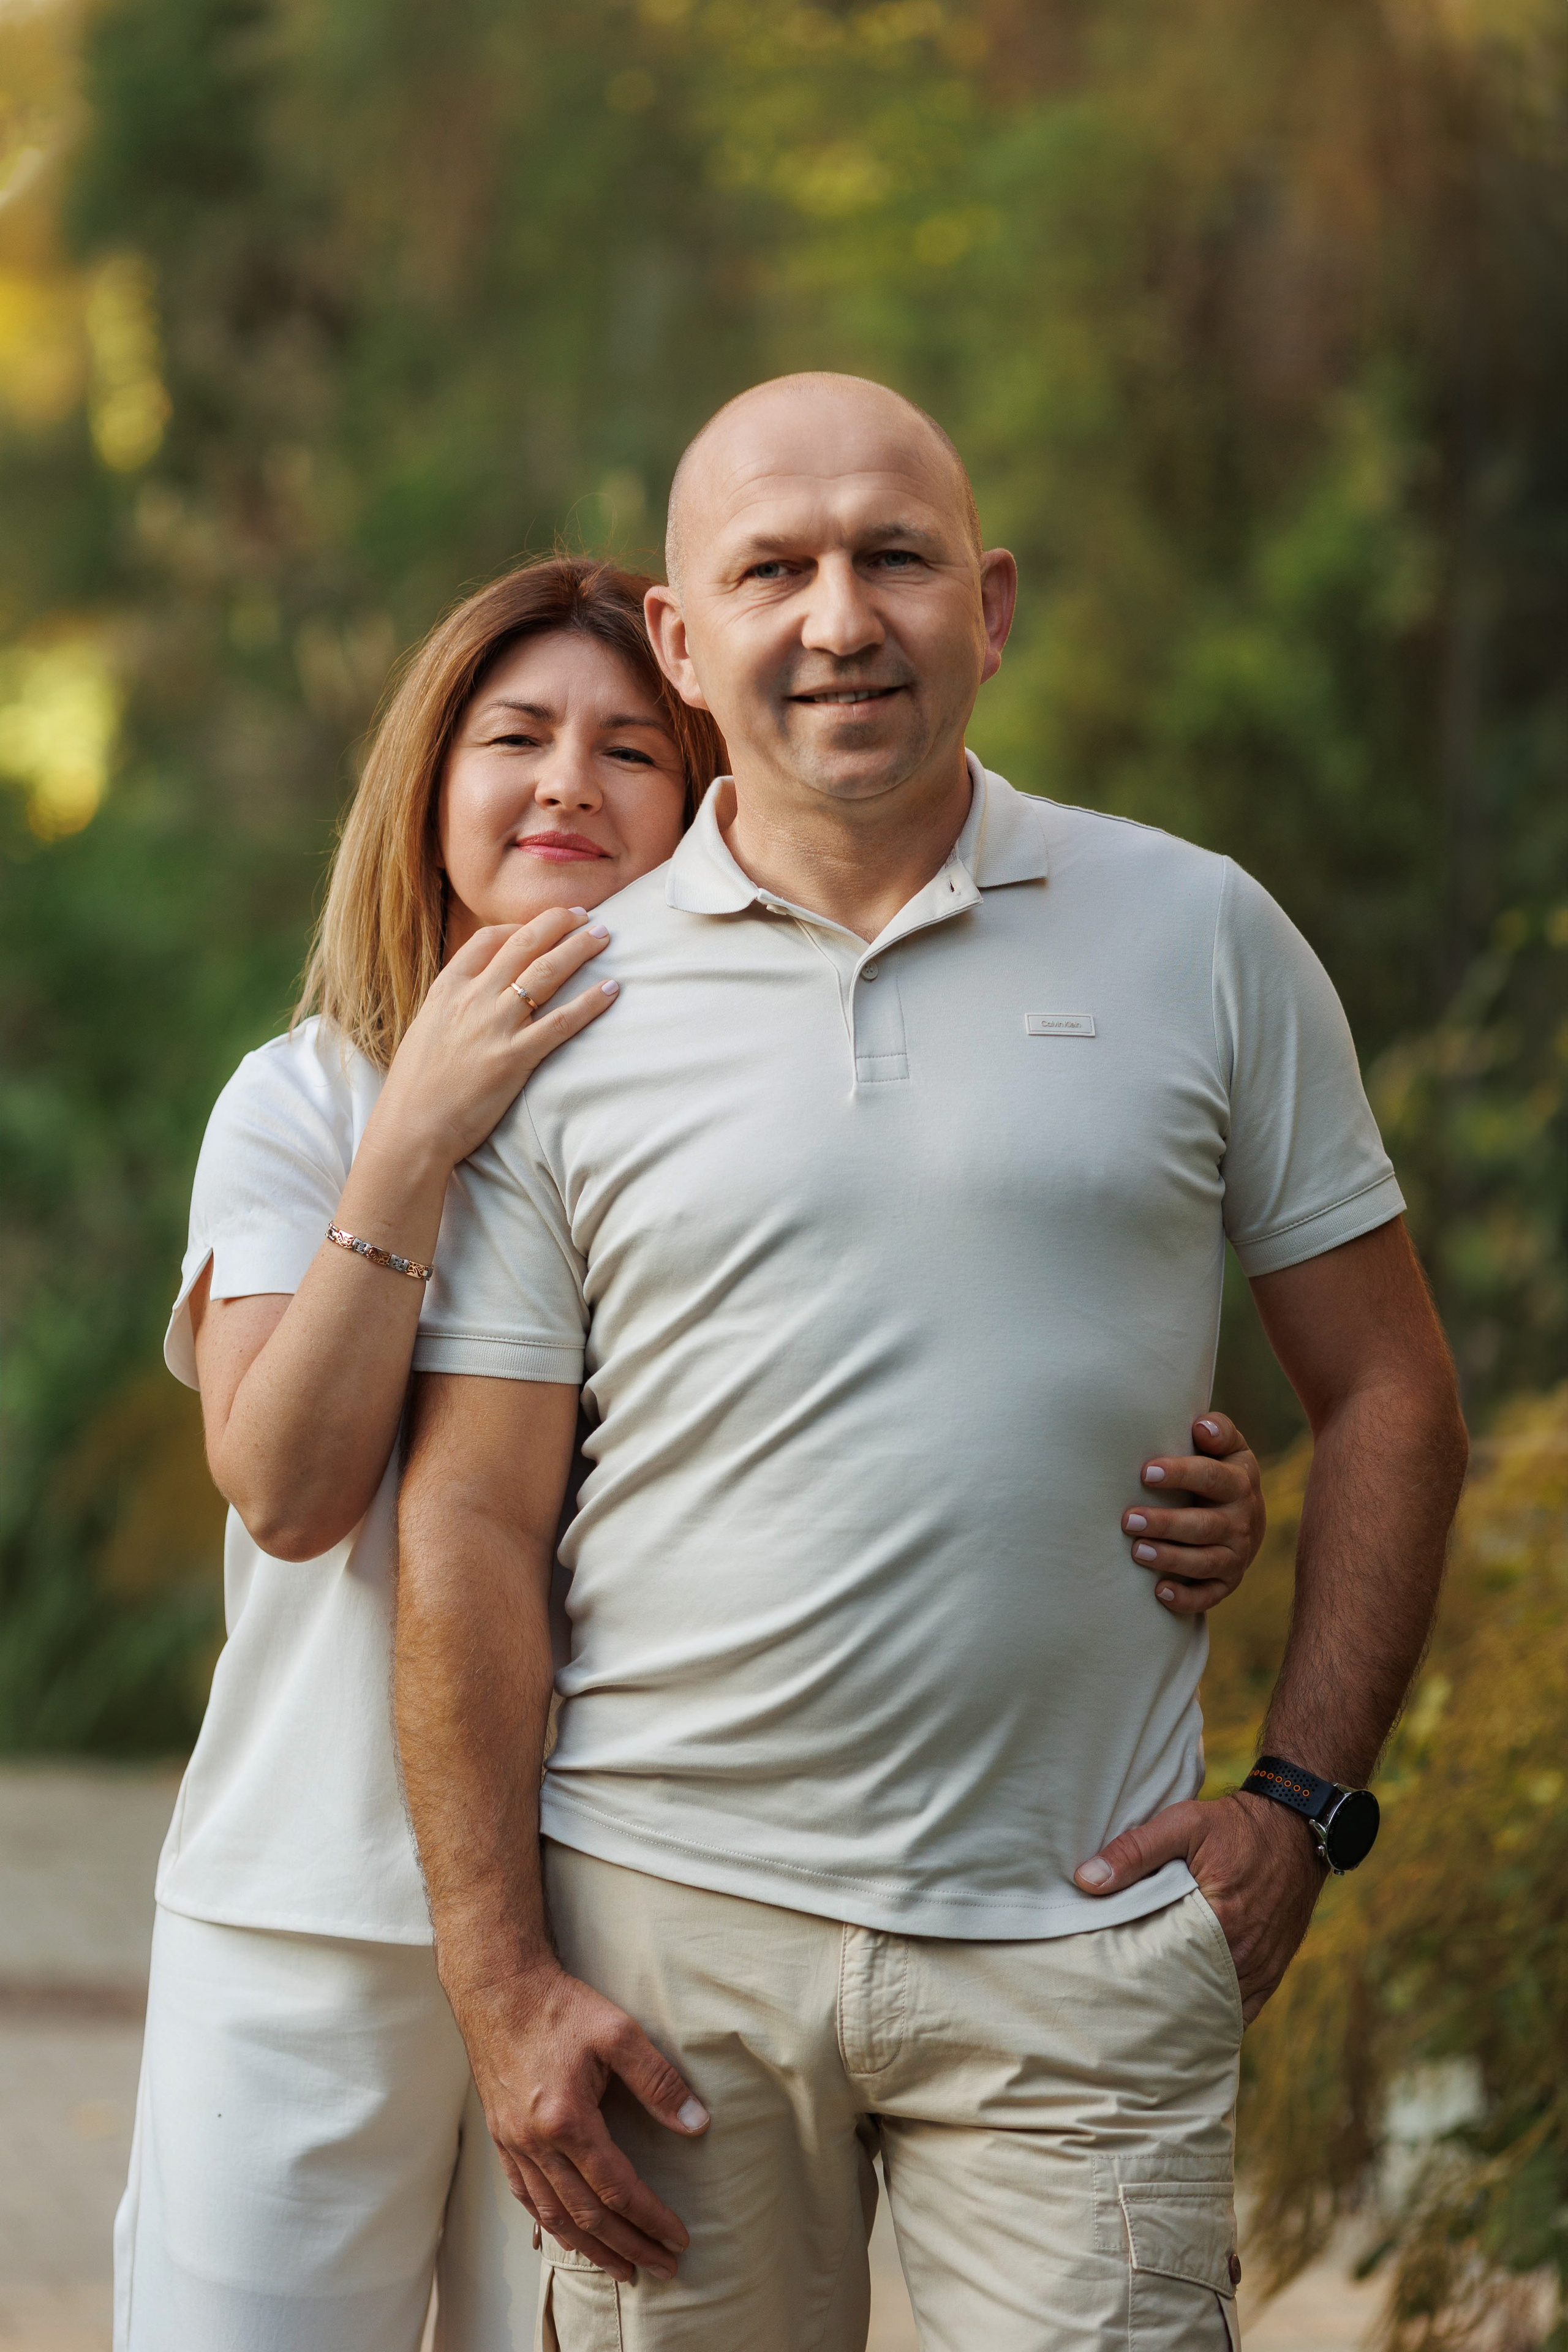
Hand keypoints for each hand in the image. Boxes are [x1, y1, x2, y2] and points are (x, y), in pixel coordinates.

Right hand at [370, 908, 617, 1174]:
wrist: (411, 1127)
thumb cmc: (416, 1086)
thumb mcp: (426, 1030)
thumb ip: (452, 1006)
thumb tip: (476, 993)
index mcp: (447, 989)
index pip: (488, 940)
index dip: (520, 926)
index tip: (544, 923)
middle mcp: (473, 999)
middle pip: (524, 945)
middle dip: (559, 923)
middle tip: (586, 914)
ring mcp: (495, 1026)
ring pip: (546, 973)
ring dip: (580, 949)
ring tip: (605, 935)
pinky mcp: (515, 1058)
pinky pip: (561, 1022)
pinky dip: (589, 1003)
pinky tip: (612, 989)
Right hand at [452, 1958, 708, 2283]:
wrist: (498, 1987)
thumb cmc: (559, 2005)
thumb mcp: (618, 2032)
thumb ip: (658, 2080)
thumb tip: (696, 2123)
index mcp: (566, 2120)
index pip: (617, 2188)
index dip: (650, 2217)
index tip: (678, 2239)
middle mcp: (535, 2142)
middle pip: (586, 2215)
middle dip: (627, 2246)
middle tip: (660, 2268)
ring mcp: (513, 2143)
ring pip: (552, 2215)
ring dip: (589, 2248)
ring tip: (619, 2267)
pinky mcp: (501, 2136)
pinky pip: (524, 2195)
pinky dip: (548, 2223)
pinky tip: (566, 2233)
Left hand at [1074, 1792, 1322, 2021]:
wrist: (1294, 1827)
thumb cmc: (1235, 1825)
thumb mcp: (1183, 1824)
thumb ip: (1135, 1851)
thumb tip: (1087, 1879)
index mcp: (1222, 1924)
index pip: (1169, 1972)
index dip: (1139, 1984)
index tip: (1110, 1987)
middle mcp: (1246, 1955)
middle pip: (1193, 1999)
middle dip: (1161, 2007)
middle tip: (1124, 2007)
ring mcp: (1264, 1966)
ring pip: (1220, 2009)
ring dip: (1190, 2012)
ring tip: (1152, 2013)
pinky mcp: (1275, 1967)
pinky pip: (1245, 2008)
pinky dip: (1219, 2013)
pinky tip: (1192, 2014)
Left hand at [1124, 1412, 1264, 1616]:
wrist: (1249, 1516)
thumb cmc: (1221, 1472)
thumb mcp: (1228, 1448)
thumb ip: (1218, 1431)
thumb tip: (1200, 1425)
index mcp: (1240, 1482)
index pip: (1212, 1477)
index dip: (1180, 1474)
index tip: (1146, 1472)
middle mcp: (1242, 1521)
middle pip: (1205, 1526)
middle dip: (1166, 1524)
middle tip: (1128, 1520)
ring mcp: (1237, 1555)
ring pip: (1205, 1562)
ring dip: (1170, 1559)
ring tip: (1136, 1552)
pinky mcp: (1228, 1582)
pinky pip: (1209, 1596)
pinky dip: (1186, 1598)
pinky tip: (1160, 1593)